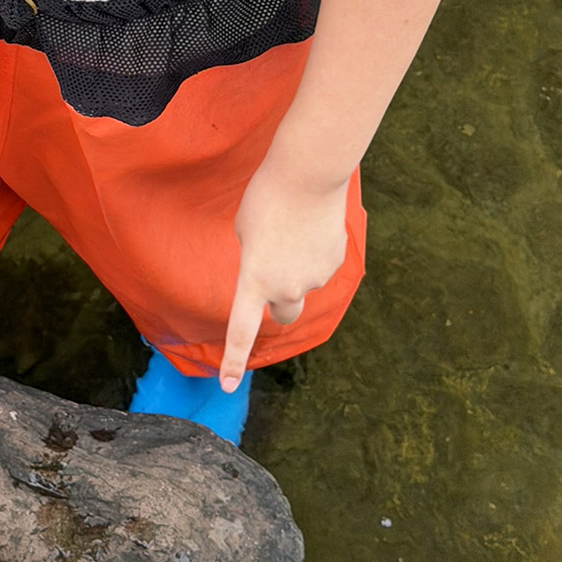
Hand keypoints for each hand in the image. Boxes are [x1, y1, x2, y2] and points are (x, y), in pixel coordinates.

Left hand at [218, 158, 348, 392]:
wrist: (307, 176)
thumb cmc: (266, 198)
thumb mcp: (245, 231)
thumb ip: (254, 262)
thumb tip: (273, 275)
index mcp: (254, 280)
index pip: (241, 330)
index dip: (234, 359)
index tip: (227, 385)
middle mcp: (286, 288)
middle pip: (283, 315)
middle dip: (278, 304)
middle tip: (274, 274)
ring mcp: (314, 278)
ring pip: (302, 284)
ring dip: (296, 267)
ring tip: (292, 228)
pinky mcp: (334, 263)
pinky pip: (319, 265)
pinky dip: (314, 253)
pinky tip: (311, 225)